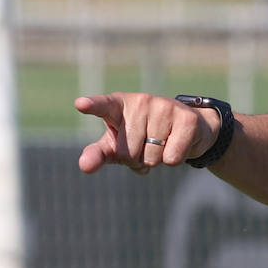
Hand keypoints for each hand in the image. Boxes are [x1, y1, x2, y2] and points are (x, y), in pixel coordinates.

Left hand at [74, 92, 218, 174]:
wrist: (186, 130)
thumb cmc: (142, 138)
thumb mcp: (116, 146)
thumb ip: (97, 154)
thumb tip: (84, 166)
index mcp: (118, 105)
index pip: (103, 106)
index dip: (92, 105)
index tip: (80, 104)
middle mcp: (140, 101)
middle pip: (129, 152)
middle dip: (137, 159)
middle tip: (145, 146)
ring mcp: (164, 107)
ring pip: (151, 157)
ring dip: (156, 160)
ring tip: (161, 144)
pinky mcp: (186, 119)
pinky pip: (171, 158)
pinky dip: (173, 160)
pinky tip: (176, 144)